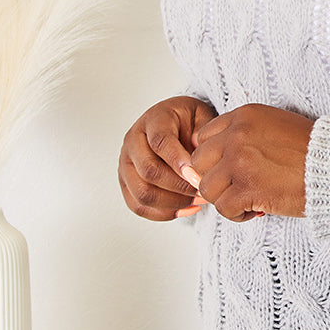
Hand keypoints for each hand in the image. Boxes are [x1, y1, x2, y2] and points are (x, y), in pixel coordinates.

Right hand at [119, 95, 217, 220]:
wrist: (176, 122)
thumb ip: (202, 133)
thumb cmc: (190, 121)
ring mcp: (126, 163)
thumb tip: (197, 158)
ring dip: (173, 203)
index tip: (197, 176)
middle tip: (203, 191)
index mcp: (153, 120)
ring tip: (198, 201)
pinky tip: (188, 209)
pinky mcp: (126, 183)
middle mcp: (133, 141)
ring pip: (142, 193)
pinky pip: (138, 206)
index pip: (159, 142)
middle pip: (148, 171)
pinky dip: (164, 213)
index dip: (178, 161)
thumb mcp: (202, 116)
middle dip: (179, 187)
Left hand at [189, 104, 313, 221]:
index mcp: (244, 116)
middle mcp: (237, 136)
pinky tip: (256, 210)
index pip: (204, 137)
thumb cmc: (313, 150)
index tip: (229, 170)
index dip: (214, 158)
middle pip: (199, 162)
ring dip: (225, 199)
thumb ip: (246, 134)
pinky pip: (224, 208)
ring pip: (207, 188)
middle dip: (215, 179)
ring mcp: (240, 162)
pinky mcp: (247, 189)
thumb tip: (221, 157)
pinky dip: (238, 215)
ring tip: (247, 201)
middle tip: (235, 188)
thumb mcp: (276, 125)